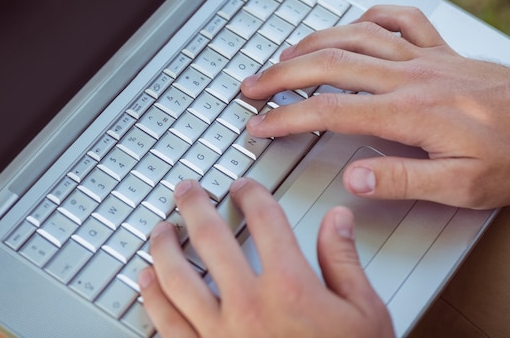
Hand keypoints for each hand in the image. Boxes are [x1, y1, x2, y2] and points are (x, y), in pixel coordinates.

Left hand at [138, 178, 392, 337]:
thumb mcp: (364, 313)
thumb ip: (344, 261)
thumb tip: (336, 220)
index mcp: (290, 287)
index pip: (265, 221)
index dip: (252, 194)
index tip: (243, 187)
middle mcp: (249, 305)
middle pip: (211, 239)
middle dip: (194, 206)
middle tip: (186, 191)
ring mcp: (221, 334)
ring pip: (177, 279)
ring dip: (163, 248)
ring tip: (160, 230)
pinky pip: (167, 325)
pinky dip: (152, 299)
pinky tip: (147, 282)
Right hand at [241, 5, 509, 208]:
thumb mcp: (463, 187)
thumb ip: (404, 180)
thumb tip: (354, 178)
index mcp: (409, 114)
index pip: (330, 112)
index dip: (286, 118)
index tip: (260, 127)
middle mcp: (411, 78)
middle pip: (329, 64)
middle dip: (282, 75)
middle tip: (252, 85)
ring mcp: (425, 59)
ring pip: (355, 36)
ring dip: (312, 43)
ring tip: (283, 57)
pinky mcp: (441, 51)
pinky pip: (402, 20)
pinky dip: (371, 17)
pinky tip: (354, 25)